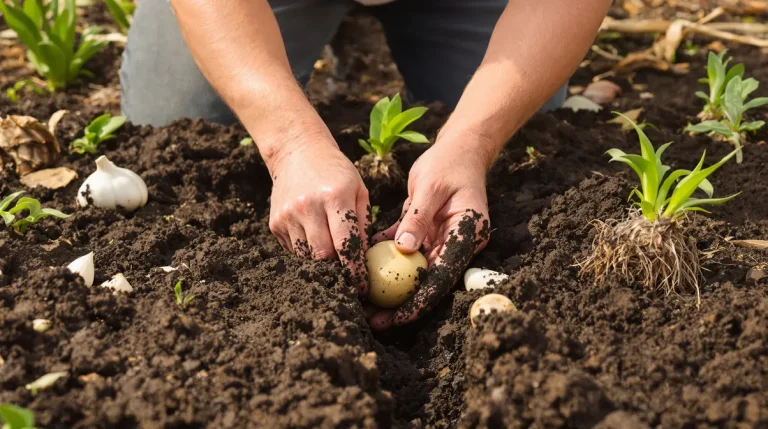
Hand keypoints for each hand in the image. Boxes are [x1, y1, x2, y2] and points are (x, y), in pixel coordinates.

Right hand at [268, 142, 370, 295]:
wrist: (297, 153)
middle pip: (323, 255)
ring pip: (306, 257)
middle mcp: (307, 207)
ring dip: (321, 265)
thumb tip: (364, 259)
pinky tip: (315, 245)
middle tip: (350, 282)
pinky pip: (293, 250)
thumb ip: (363, 224)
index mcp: (334, 197)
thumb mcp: (359, 190)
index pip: (346, 244)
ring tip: (333, 266)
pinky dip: (306, 254)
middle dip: (338, 272)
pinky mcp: (275, 223)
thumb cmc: (336, 173)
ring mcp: (287, 216)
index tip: (363, 285)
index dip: (355, 270)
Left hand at [368, 143, 490, 329]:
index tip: (398, 317)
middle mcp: (458, 243)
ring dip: (392, 287)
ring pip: (416, 271)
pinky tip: (364, 268)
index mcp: (468, 235)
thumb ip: (418, 218)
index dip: (421, 300)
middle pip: (429, 281)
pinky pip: (406, 251)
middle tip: (374, 319)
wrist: (460, 149)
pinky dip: (386, 258)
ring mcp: (443, 240)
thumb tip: (403, 249)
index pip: (443, 276)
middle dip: (402, 303)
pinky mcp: (428, 233)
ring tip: (365, 303)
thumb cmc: (449, 162)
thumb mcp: (431, 186)